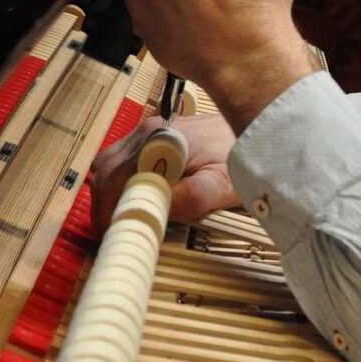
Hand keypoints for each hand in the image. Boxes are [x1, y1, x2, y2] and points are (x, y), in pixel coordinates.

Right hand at [89, 113, 238, 236]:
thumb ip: (191, 198)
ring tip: (120, 221)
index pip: (115, 177)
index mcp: (159, 140)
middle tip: (111, 234)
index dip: (107, 210)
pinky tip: (134, 200)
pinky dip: (120, 182)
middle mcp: (148, 131)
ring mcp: (149, 131)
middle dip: (104, 205)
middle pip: (106, 170)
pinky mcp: (154, 137)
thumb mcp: (222, 184)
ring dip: (110, 194)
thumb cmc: (240, 155)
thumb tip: (153, 211)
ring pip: (109, 164)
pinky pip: (123, 160)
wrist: (256, 127)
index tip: (110, 235)